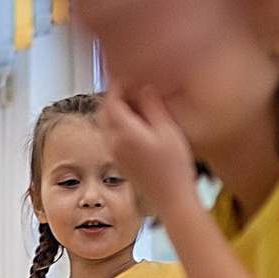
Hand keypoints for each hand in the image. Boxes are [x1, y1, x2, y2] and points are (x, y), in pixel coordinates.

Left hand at [99, 85, 200, 211]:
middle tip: (131, 89)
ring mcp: (115, 154)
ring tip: (135, 106)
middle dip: (114, 97)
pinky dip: (118, 126)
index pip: (111, 100)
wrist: (172, 198)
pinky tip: (136, 126)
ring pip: (105, 125)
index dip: (118, 85)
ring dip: (115, 112)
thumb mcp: (168, 130)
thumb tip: (144, 89)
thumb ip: (153, 107)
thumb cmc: (174, 168)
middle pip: (103, 111)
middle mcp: (115, 143)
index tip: (128, 78)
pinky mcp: (119, 163)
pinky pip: (111, 137)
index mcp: (125, 132)